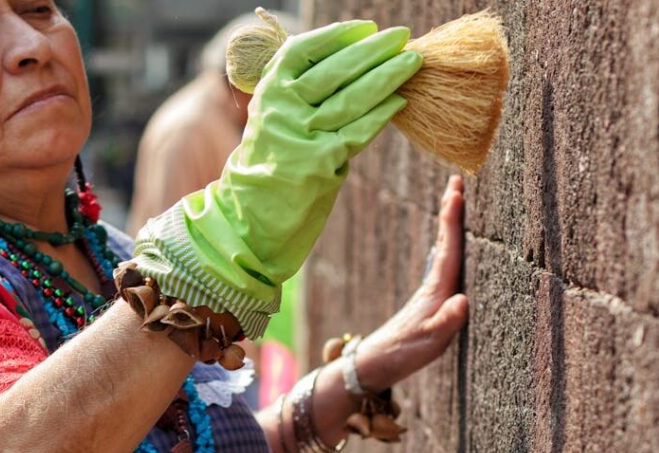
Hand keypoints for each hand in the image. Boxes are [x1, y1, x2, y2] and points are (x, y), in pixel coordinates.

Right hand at [210, 22, 422, 283]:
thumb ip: (300, 97)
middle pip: (334, 71)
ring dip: (386, 76)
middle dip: (372, 51)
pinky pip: (358, 132)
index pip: (304, 51)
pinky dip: (381, 114)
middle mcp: (282, 111)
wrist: (247, 219)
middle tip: (400, 37)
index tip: (365, 28)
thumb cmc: (267, 167)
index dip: (337, 36)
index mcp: (268, 93)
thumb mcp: (273, 122)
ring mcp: (300, 137)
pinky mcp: (319, 163)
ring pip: (352, 98)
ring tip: (411, 61)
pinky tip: (399, 100)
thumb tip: (351, 67)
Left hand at [354, 175, 469, 390]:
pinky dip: (449, 249)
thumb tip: (462, 301)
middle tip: (457, 182)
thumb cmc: (403, 354)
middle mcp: (432, 287)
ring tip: (456, 204)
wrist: (375, 366)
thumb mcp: (429, 342)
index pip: (448, 250)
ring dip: (450, 227)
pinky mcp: (428, 303)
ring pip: (443, 252)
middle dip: (451, 212)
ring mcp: (429, 294)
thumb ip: (446, 323)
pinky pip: (443, 267)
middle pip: (444, 243)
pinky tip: (450, 248)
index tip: (456, 192)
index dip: (452, 221)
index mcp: (436, 292)